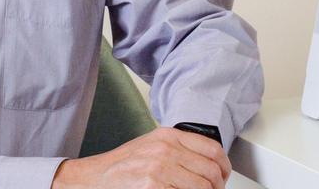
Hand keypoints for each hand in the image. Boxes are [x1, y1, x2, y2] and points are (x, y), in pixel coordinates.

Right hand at [51, 127, 230, 188]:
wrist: (93, 178)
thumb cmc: (122, 166)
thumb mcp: (152, 146)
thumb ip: (179, 149)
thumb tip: (209, 165)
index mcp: (168, 136)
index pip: (213, 149)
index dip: (225, 168)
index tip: (224, 177)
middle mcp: (165, 149)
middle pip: (211, 172)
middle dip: (216, 187)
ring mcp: (159, 169)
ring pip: (202, 188)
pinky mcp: (153, 187)